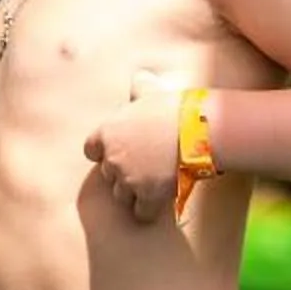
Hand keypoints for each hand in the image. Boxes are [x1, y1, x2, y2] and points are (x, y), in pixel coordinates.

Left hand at [84, 72, 184, 223]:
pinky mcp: (147, 196)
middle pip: (109, 174)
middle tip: (146, 166)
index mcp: (107, 133)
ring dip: (135, 192)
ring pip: (122, 195)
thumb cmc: (176, 107)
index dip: (104, 152)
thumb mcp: (152, 91)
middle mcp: (112, 159)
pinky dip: (148, 211)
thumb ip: (140, 87)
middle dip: (124, 172)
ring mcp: (128, 179)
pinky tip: (159, 204)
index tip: (119, 152)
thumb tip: (141, 76)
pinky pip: (141, 213)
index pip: (90, 150)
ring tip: (154, 184)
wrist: (200, 130)